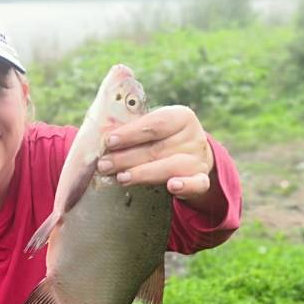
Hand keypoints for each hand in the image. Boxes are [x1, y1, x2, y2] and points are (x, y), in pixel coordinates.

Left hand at [98, 105, 215, 203]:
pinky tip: (172, 187)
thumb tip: (101, 137)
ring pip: (170, 167)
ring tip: (121, 178)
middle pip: (156, 148)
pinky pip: (197, 184)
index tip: (109, 141)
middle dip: (127, 158)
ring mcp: (198, 159)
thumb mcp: (152, 127)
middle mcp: (193, 136)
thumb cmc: (162, 139)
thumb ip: (132, 128)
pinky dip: (186, 185)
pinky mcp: (202, 179)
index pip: (154, 124)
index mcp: (181, 116)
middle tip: (104, 165)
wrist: (192, 156)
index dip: (130, 133)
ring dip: (143, 173)